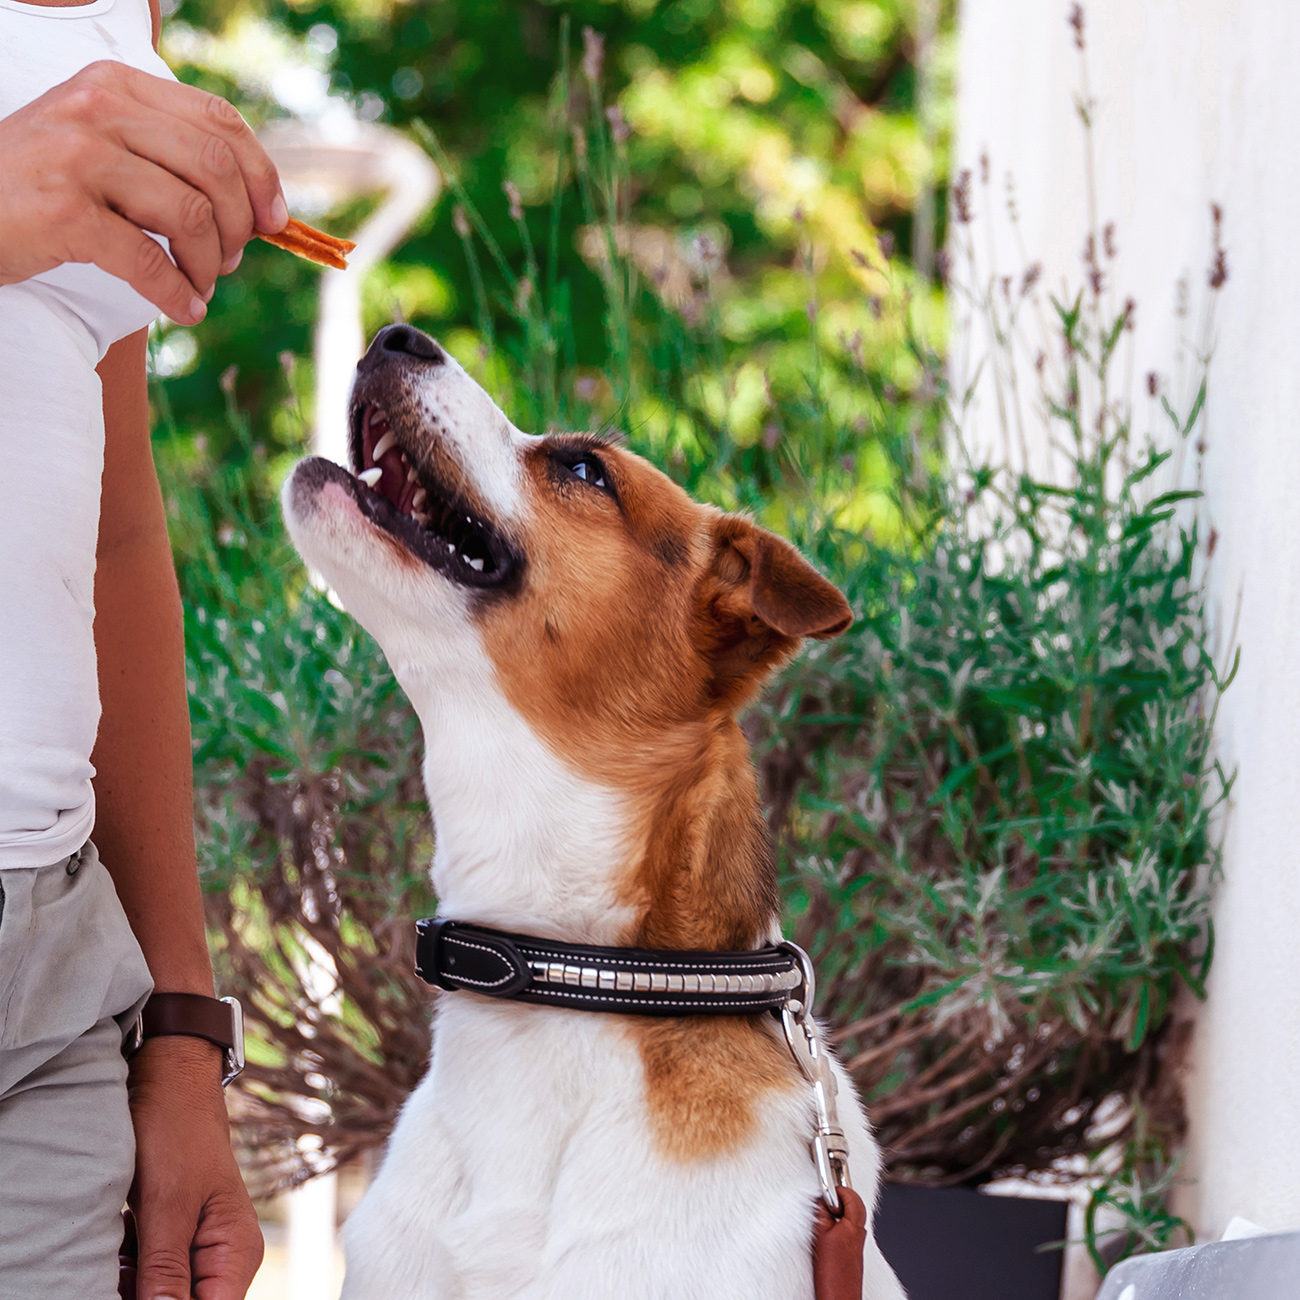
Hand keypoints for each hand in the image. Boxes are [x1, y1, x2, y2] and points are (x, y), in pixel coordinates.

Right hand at [0, 61, 286, 324]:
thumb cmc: (40, 187)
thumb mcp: (102, 146)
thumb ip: (166, 156)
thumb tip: (255, 207)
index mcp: (116, 85)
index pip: (218, 121)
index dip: (261, 175)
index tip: (274, 219)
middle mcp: (99, 109)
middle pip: (215, 170)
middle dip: (238, 227)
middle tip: (230, 261)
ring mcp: (79, 157)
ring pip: (191, 218)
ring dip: (209, 267)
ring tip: (200, 286)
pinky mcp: (65, 212)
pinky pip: (150, 262)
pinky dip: (179, 295)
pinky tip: (184, 310)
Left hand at [127, 1035, 263, 1299]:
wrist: (169, 1080)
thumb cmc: (177, 1130)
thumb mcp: (166, 1203)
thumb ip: (166, 1272)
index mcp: (236, 1253)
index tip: (137, 1290)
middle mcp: (224, 1257)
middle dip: (144, 1296)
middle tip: (121, 1266)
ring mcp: (198, 1249)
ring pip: (159, 1296)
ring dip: (130, 1285)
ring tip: (116, 1250)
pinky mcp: (173, 1240)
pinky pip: (148, 1277)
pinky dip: (125, 1271)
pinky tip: (114, 1246)